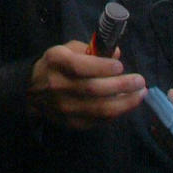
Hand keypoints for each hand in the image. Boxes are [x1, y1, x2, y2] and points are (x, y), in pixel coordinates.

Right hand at [27, 40, 145, 126]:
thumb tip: (117, 53)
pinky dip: (116, 112)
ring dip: (125, 102)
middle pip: (93, 89)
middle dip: (121, 85)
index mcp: (56, 62)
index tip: (120, 66)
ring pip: (100, 109)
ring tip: (140, 94)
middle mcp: (58, 85)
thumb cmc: (55, 65)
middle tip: (140, 81)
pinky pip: (99, 120)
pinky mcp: (72, 123)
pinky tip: (126, 104)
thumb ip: (91, 50)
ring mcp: (65, 107)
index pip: (80, 67)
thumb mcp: (66, 49)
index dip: (102, 67)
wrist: (32, 92)